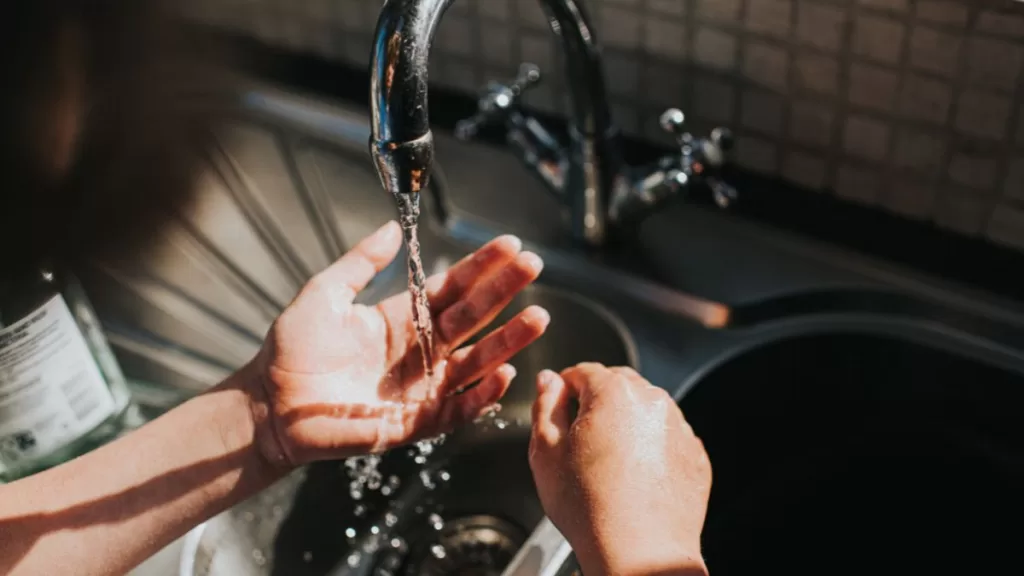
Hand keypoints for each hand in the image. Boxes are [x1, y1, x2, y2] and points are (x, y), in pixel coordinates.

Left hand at [248, 221, 548, 466]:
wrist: (269, 405)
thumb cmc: (291, 352)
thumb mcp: (325, 294)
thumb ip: (360, 263)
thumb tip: (392, 228)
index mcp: (403, 318)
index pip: (454, 288)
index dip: (481, 267)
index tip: (509, 246)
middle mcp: (420, 351)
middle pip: (474, 319)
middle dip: (505, 293)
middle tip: (532, 267)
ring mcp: (422, 386)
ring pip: (477, 362)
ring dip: (508, 342)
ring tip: (537, 318)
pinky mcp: (416, 422)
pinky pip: (459, 409)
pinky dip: (483, 395)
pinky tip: (505, 373)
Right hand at [529, 363, 710, 575]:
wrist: (639, 554)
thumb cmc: (591, 508)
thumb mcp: (545, 451)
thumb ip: (545, 405)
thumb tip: (548, 381)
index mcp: (613, 393)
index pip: (582, 371)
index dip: (563, 389)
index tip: (558, 408)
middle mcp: (652, 402)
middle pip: (617, 384)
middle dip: (596, 401)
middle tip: (579, 438)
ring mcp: (679, 428)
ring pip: (644, 410)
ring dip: (625, 423)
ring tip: (607, 463)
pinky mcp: (694, 455)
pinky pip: (666, 438)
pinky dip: (649, 447)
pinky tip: (632, 476)